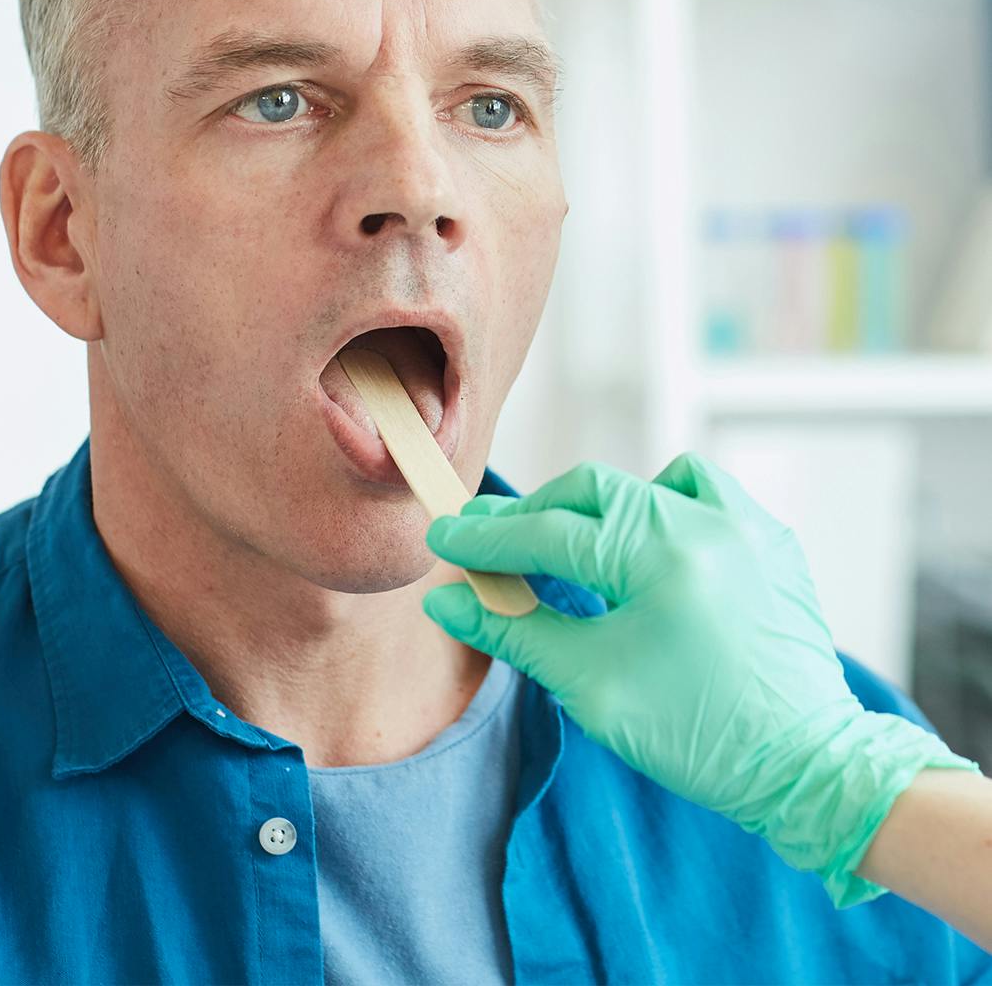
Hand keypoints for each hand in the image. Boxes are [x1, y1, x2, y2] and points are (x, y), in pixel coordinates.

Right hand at [422, 452, 979, 907]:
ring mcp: (746, 524)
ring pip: (647, 482)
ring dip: (597, 507)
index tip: (444, 535)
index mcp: (661, 554)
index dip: (488, 538)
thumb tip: (449, 603)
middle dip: (534, 514)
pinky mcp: (769, 541)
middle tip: (487, 538)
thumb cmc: (697, 736)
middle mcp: (707, 520)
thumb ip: (515, 630)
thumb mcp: (590, 684)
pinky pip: (701, 496)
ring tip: (568, 548)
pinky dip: (659, 510)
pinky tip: (643, 552)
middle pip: (592, 490)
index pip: (550, 531)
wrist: (809, 770)